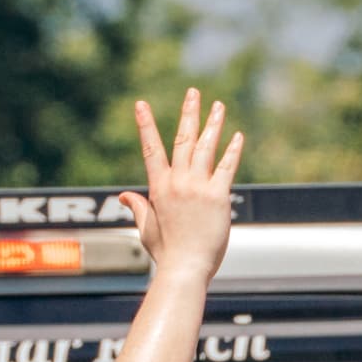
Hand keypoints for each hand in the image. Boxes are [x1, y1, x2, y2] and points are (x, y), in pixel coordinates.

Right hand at [118, 88, 242, 276]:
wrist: (184, 268)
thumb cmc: (166, 253)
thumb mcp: (146, 228)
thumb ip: (138, 208)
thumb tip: (124, 196)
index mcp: (158, 188)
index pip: (150, 149)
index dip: (145, 125)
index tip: (140, 104)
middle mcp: (177, 182)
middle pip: (183, 139)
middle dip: (189, 113)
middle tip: (193, 92)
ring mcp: (197, 187)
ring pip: (206, 147)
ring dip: (212, 123)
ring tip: (218, 105)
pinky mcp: (218, 196)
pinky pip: (226, 167)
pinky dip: (232, 150)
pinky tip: (237, 136)